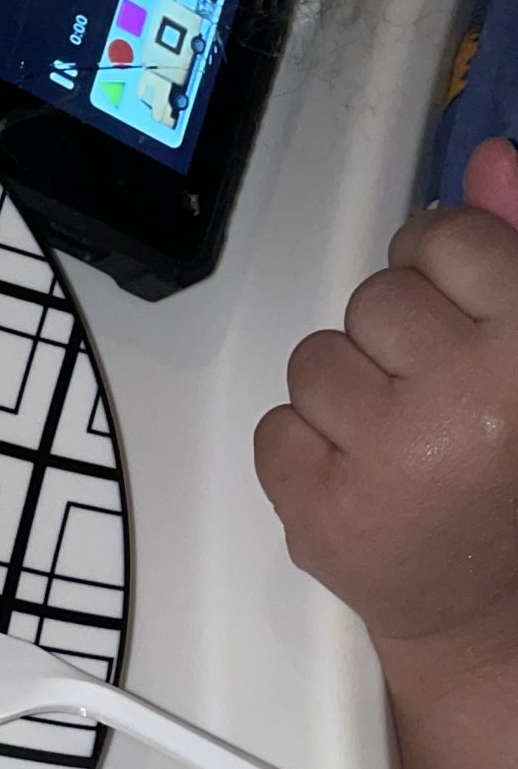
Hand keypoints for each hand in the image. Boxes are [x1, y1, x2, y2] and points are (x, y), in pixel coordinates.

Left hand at [255, 138, 517, 677]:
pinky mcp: (323, 514)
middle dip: (393, 336)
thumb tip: (489, 159)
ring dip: (344, 393)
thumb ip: (517, 246)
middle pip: (375, 298)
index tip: (454, 308)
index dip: (439, 265)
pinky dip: (305, 451)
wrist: (488, 609)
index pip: (448, 240)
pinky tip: (360, 479)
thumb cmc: (510, 469)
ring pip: (315, 360)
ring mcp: (390, 461)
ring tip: (399, 439)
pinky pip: (275, 430)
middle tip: (433, 395)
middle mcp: (467, 400)